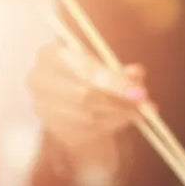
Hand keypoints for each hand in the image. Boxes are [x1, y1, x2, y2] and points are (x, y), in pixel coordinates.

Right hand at [27, 43, 147, 151]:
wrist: (71, 102)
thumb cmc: (89, 77)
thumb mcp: (106, 68)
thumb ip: (121, 71)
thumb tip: (137, 73)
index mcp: (51, 54)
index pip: (85, 69)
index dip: (115, 82)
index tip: (140, 94)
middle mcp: (39, 78)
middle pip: (85, 95)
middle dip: (119, 102)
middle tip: (145, 105)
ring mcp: (42, 105)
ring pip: (88, 116)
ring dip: (119, 115)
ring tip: (139, 112)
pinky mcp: (52, 127)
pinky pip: (87, 131)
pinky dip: (111, 126)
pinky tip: (122, 119)